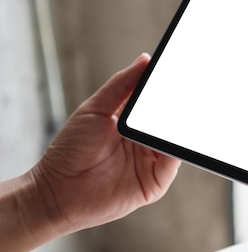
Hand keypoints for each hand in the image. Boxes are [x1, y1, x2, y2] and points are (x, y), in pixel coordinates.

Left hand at [32, 53, 180, 232]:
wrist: (56, 192)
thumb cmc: (69, 151)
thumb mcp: (95, 108)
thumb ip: (121, 84)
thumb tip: (144, 59)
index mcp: (133, 122)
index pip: (158, 101)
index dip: (168, 87)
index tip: (178, 71)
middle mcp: (145, 141)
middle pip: (170, 120)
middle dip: (179, 105)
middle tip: (188, 88)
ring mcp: (151, 161)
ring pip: (175, 139)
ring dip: (180, 126)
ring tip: (182, 110)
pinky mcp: (155, 182)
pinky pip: (173, 163)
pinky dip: (176, 150)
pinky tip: (172, 136)